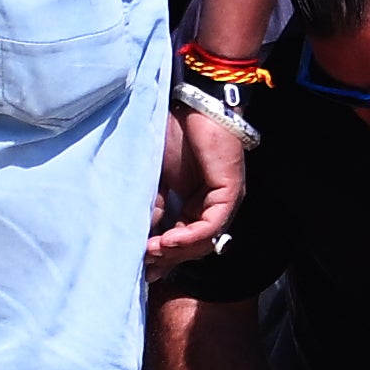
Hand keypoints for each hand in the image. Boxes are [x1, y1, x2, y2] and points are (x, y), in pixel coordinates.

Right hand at [151, 94, 251, 263]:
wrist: (191, 102)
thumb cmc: (172, 133)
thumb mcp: (155, 177)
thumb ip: (153, 206)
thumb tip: (142, 236)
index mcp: (194, 204)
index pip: (181, 241)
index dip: (161, 256)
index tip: (139, 267)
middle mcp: (211, 206)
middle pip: (192, 247)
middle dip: (166, 259)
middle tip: (142, 266)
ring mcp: (223, 201)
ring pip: (203, 242)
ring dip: (175, 251)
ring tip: (151, 252)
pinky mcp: (230, 193)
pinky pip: (211, 226)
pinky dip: (188, 237)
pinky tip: (167, 240)